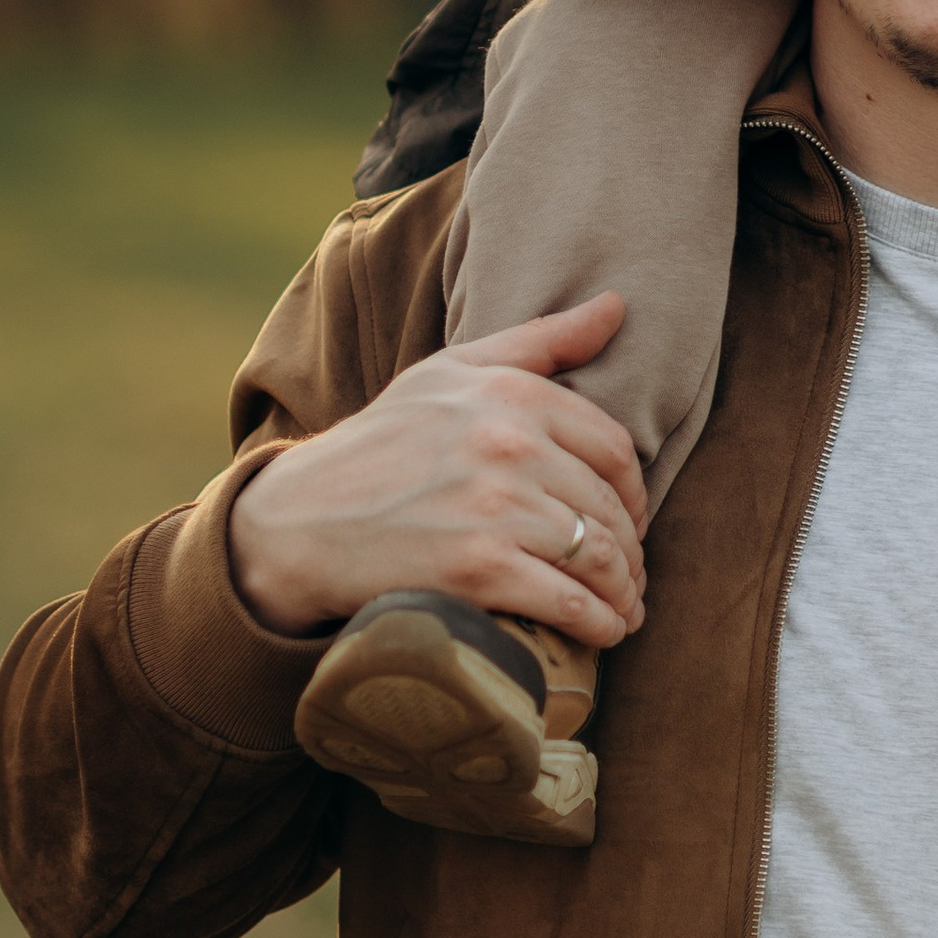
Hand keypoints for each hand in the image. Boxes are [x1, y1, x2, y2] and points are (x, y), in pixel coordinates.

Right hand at [229, 294, 650, 647]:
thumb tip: (617, 305)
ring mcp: (495, 509)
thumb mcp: (452, 371)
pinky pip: (568, 601)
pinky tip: (605, 631)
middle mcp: (510, 445)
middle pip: (609, 507)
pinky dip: (600, 622)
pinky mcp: (478, 571)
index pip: (613, 447)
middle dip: (631, 550)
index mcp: (511, 394)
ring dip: (623, 592)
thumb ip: (541, 340)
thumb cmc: (383, 441)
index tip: (630, 518)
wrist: (302, 519)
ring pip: (597, 556)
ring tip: (624, 609)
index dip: (634, 490)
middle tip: (629, 576)